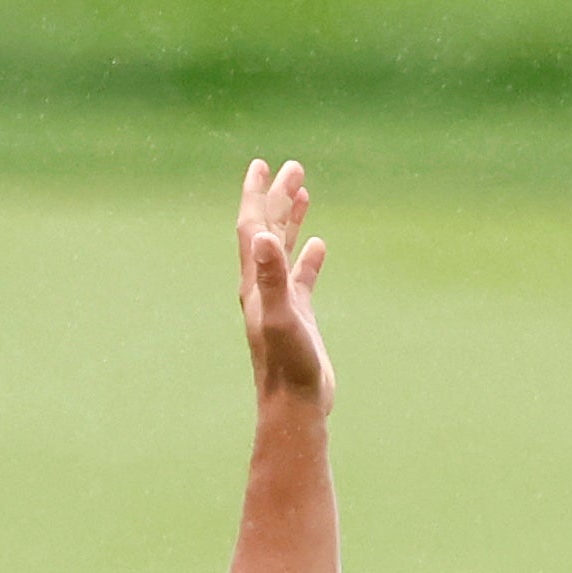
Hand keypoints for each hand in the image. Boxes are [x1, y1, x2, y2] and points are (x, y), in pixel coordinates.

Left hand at [236, 160, 329, 412]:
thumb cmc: (286, 366)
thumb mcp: (280, 316)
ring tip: (302, 191)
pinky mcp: (298, 317)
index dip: (256, 195)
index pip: (252, 228)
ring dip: (291, 220)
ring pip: (283, 250)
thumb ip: (271, 276)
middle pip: (267, 231)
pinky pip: (302, 278)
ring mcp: (280, 302)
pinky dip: (309, 258)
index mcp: (254, 282)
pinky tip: (319, 245)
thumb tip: (263, 237)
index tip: (261, 166)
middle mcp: (262, 288)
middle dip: (276, 198)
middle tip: (291, 168)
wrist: (295, 406)